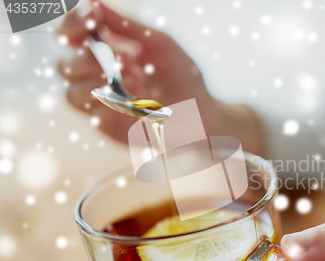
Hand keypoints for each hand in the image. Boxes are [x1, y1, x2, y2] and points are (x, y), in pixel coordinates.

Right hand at [58, 1, 260, 153]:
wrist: (202, 112)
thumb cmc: (181, 76)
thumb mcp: (157, 44)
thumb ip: (124, 26)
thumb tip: (90, 1)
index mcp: (104, 51)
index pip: (70, 35)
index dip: (71, 24)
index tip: (91, 17)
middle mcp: (96, 77)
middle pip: (65, 65)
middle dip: (88, 58)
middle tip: (122, 57)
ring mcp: (102, 105)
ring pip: (73, 94)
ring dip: (102, 82)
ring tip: (135, 77)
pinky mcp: (110, 127)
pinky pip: (96, 116)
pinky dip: (115, 104)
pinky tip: (140, 98)